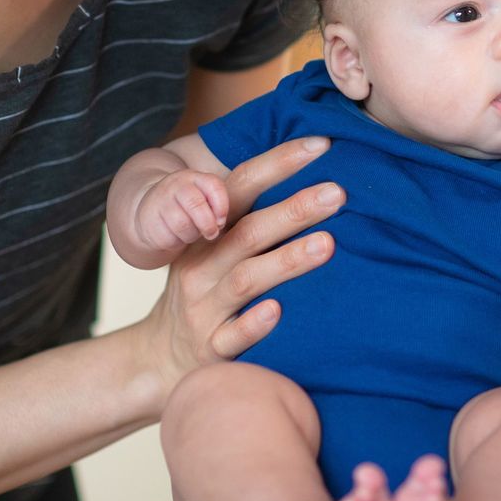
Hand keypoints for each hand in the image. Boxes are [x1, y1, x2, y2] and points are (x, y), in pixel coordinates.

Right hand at [134, 136, 340, 405]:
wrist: (161, 355)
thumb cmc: (206, 287)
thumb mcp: (213, 246)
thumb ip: (250, 214)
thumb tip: (315, 168)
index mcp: (207, 233)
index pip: (240, 188)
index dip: (278, 164)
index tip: (321, 144)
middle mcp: (203, 266)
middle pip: (249, 232)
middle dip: (295, 210)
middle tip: (338, 193)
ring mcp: (205, 308)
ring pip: (246, 280)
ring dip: (286, 261)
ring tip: (327, 243)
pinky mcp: (211, 349)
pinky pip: (232, 337)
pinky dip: (254, 324)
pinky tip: (279, 310)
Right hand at [134, 169, 229, 250]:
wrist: (152, 210)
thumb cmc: (187, 207)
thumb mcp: (203, 198)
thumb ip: (216, 206)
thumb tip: (220, 224)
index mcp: (195, 177)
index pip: (214, 186)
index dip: (222, 207)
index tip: (221, 221)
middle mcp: (176, 185)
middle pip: (196, 205)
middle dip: (208, 224)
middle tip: (211, 234)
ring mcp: (160, 201)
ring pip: (183, 224)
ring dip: (192, 235)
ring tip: (192, 234)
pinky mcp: (149, 220)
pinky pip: (168, 237)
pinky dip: (177, 242)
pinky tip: (176, 237)